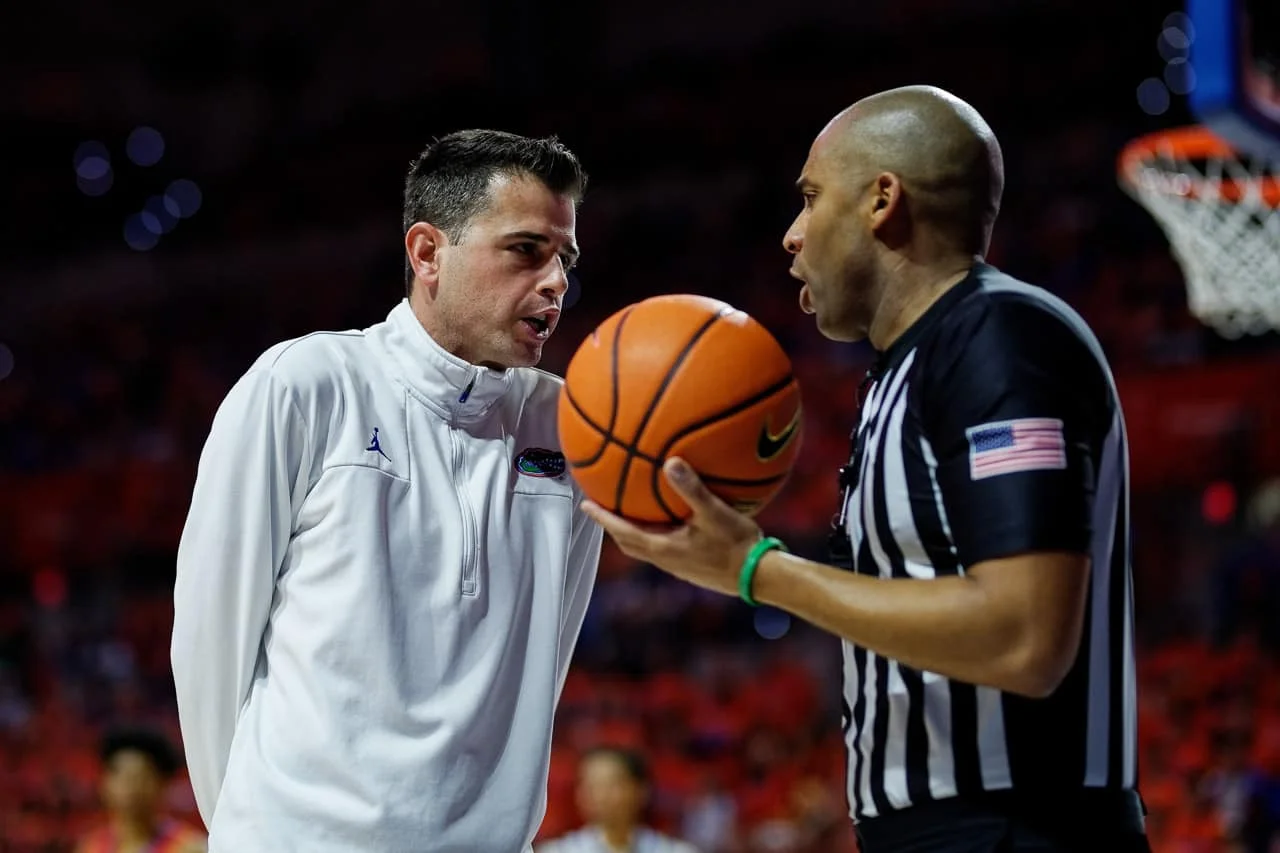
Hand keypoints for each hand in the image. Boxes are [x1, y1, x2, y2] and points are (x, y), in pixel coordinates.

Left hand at [580, 457, 763, 596]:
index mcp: (664, 548)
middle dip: (613, 526)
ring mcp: (679, 566)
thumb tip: (671, 462)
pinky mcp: (692, 567)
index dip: (603, 519)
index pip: (623, 532)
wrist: (760, 577)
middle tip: (602, 508)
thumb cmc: (737, 546)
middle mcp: (666, 559)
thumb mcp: (715, 513)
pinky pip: (664, 548)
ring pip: (646, 547)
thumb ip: (692, 488)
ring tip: (631, 511)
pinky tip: (671, 520)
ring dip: (633, 531)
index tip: (586, 505)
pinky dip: (656, 533)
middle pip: (629, 543)